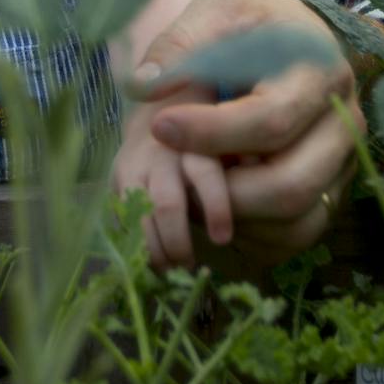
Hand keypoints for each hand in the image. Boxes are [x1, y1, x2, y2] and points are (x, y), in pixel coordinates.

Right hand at [112, 82, 231, 270]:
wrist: (160, 115)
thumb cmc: (206, 138)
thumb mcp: (228, 141)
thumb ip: (246, 163)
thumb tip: (265, 195)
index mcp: (195, 142)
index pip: (204, 173)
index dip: (215, 207)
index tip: (223, 239)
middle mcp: (162, 153)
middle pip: (167, 203)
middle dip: (178, 239)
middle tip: (191, 266)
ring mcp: (135, 166)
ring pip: (139, 213)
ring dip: (155, 247)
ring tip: (170, 269)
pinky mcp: (117, 179)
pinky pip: (121, 215)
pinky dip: (135, 242)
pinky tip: (150, 261)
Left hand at [131, 0, 360, 265]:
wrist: (286, 40)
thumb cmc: (247, 25)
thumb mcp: (214, 12)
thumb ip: (179, 44)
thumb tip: (144, 87)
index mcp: (321, 70)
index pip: (272, 120)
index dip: (212, 132)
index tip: (160, 127)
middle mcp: (345, 122)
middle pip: (292, 184)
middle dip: (222, 190)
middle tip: (173, 175)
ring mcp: (344, 163)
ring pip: (297, 218)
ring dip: (234, 214)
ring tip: (189, 186)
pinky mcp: (333, 192)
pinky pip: (297, 233)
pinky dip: (250, 230)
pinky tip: (213, 198)